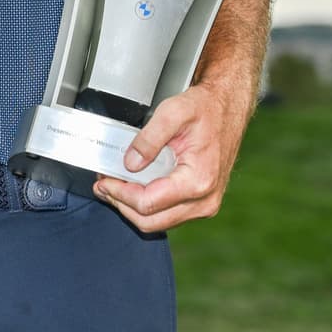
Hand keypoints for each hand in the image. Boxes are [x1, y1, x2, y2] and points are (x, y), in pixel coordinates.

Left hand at [93, 77, 252, 232]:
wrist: (228, 108)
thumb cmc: (206, 109)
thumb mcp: (174, 112)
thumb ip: (149, 138)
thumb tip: (130, 164)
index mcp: (198, 180)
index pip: (148, 203)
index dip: (120, 194)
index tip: (104, 181)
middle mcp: (204, 200)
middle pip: (150, 220)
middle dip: (121, 204)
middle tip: (103, 185)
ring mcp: (204, 205)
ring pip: (158, 222)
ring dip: (132, 207)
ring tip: (114, 185)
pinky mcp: (200, 203)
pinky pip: (168, 214)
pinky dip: (147, 205)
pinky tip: (134, 187)